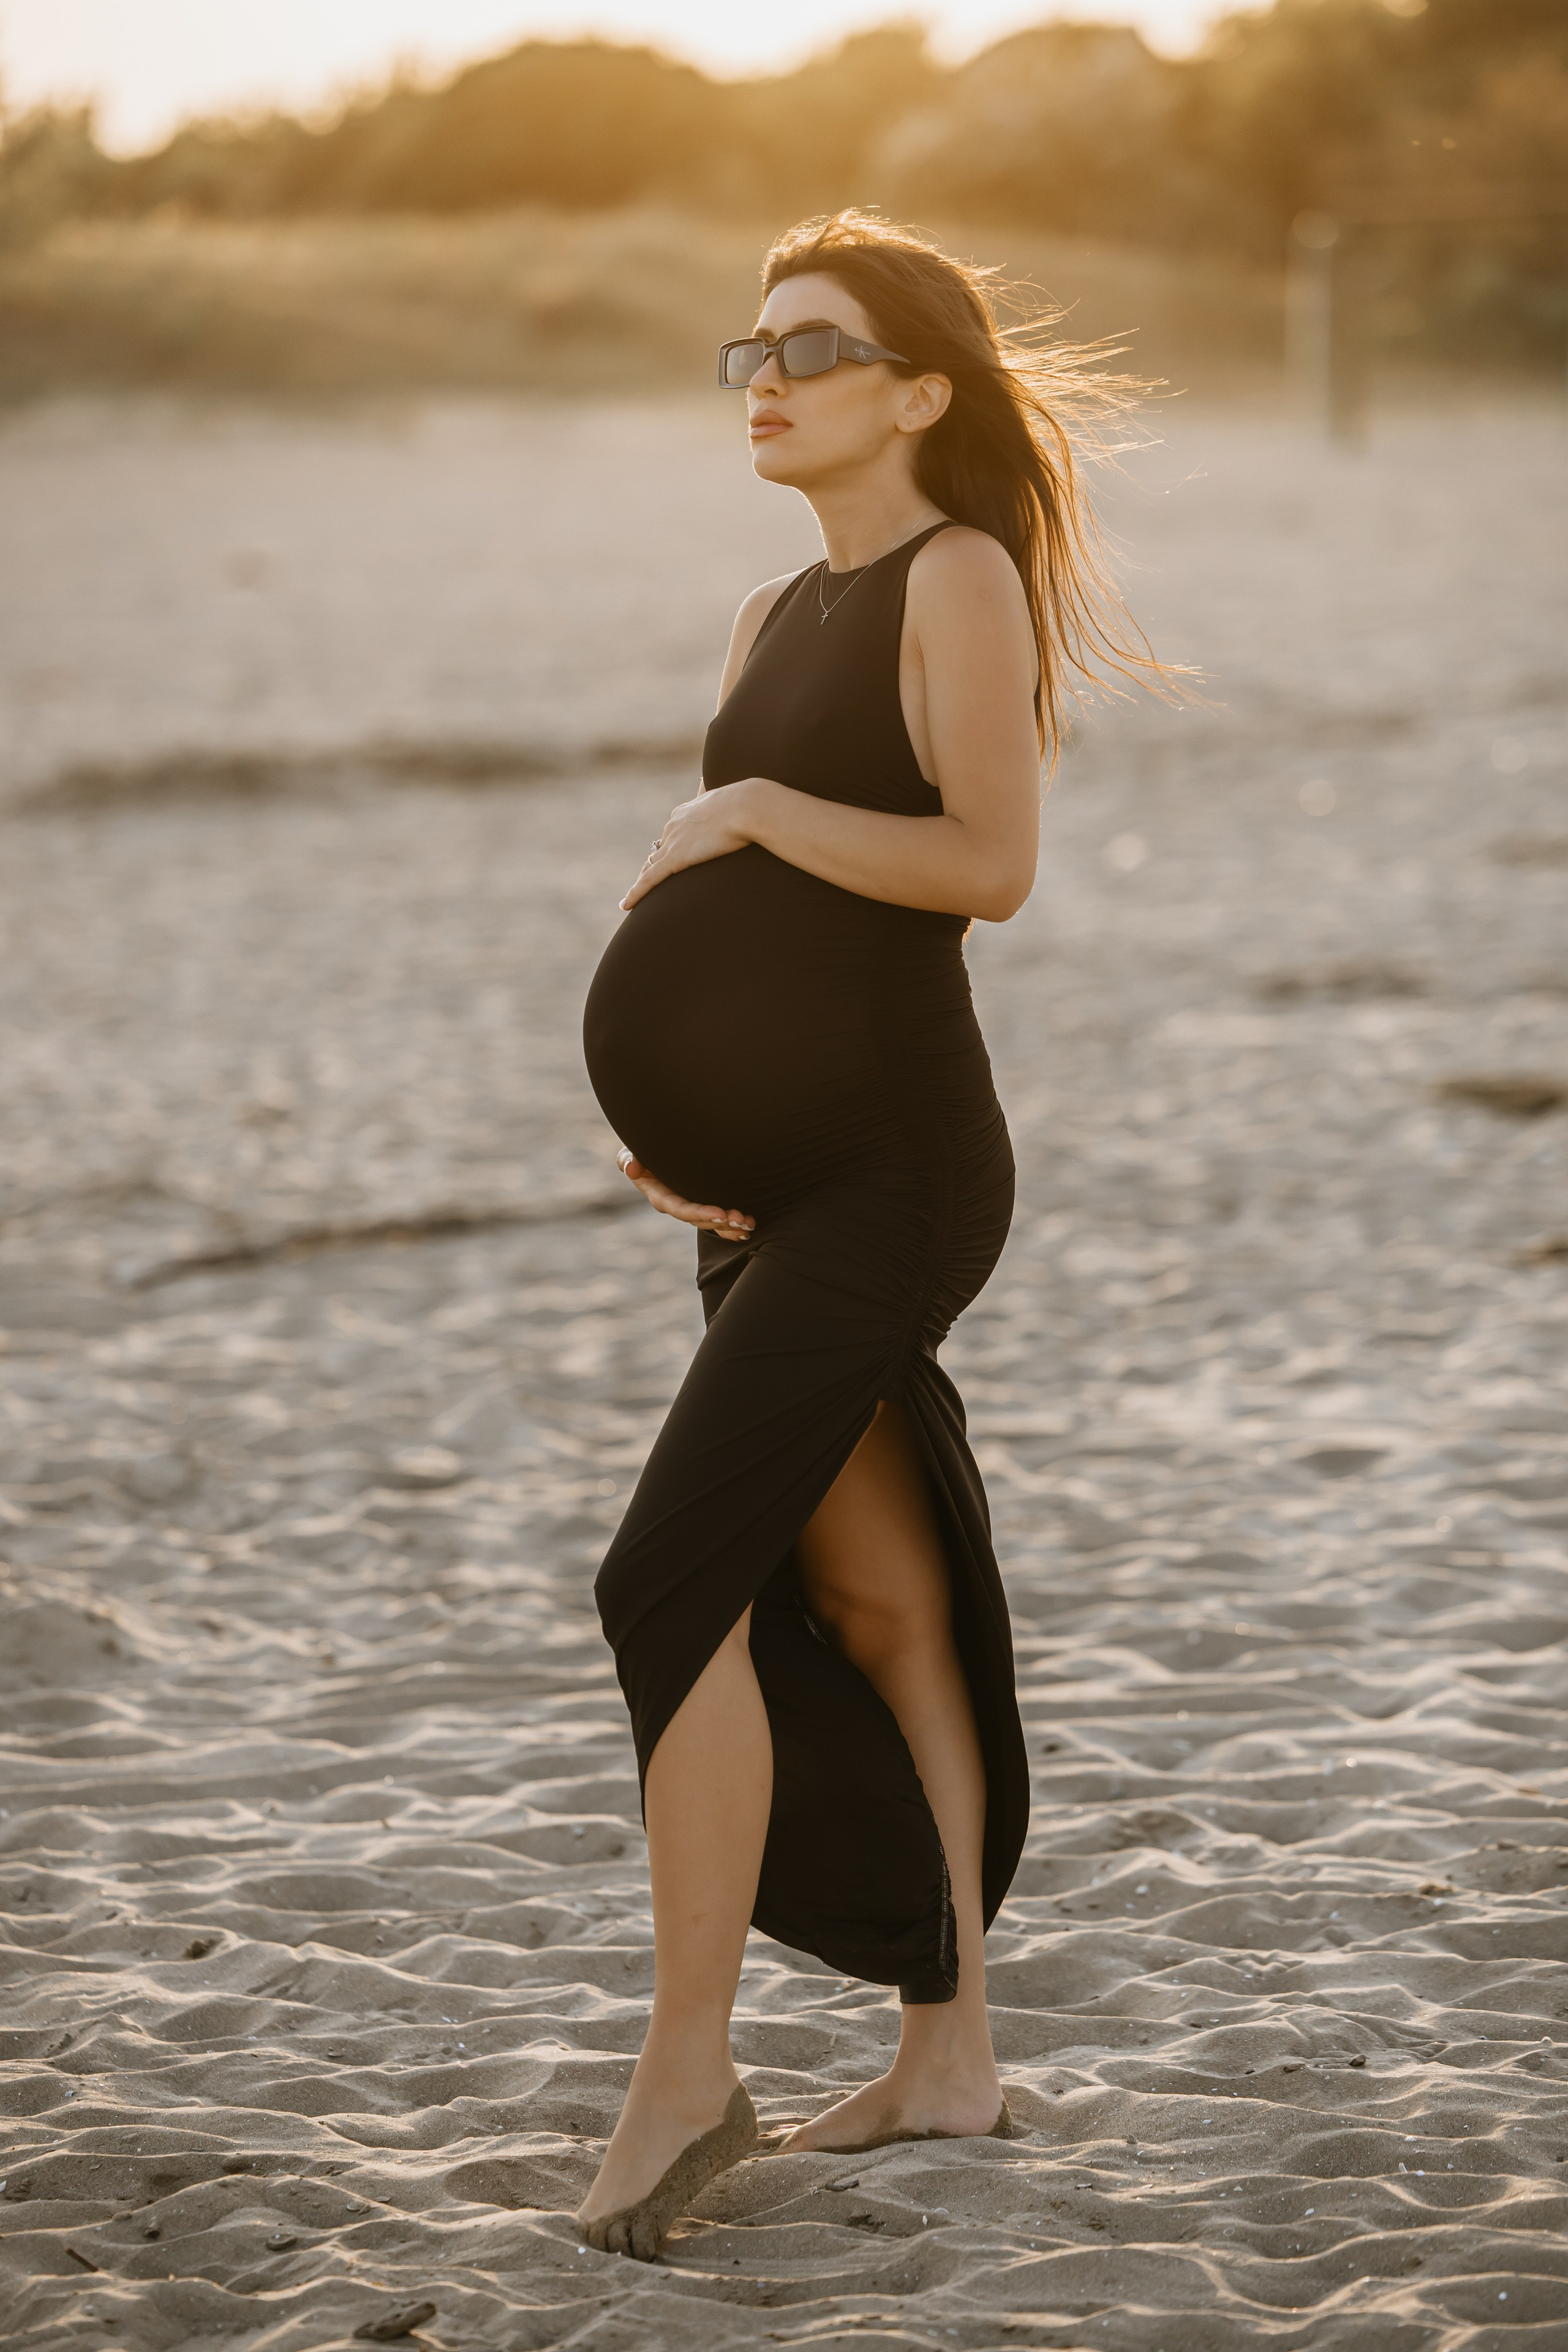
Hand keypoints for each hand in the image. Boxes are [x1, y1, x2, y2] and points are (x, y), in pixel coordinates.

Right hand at [616, 1146, 754, 1242]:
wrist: (658, 1148)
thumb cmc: (643, 1149)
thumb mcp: (631, 1151)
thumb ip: (629, 1159)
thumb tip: (632, 1169)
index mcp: (661, 1197)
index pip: (682, 1209)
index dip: (700, 1213)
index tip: (720, 1212)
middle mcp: (678, 1205)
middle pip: (701, 1219)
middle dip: (721, 1221)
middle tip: (742, 1220)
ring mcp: (692, 1206)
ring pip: (712, 1222)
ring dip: (731, 1226)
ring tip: (749, 1224)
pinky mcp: (703, 1203)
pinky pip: (718, 1220)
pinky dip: (733, 1227)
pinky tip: (749, 1228)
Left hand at [619, 780, 762, 909]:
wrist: (747, 807)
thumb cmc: (750, 806)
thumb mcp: (737, 806)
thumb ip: (733, 810)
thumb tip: (747, 808)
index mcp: (686, 812)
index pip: (672, 833)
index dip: (669, 847)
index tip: (667, 858)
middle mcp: (674, 825)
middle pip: (658, 850)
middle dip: (654, 866)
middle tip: (648, 883)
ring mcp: (673, 842)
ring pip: (651, 866)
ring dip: (642, 883)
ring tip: (635, 899)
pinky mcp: (675, 859)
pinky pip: (649, 879)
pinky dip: (636, 893)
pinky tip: (625, 905)